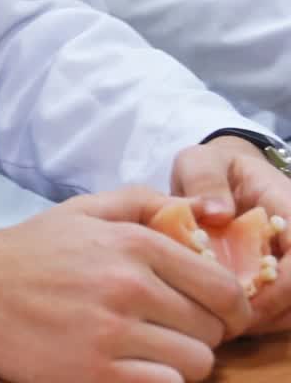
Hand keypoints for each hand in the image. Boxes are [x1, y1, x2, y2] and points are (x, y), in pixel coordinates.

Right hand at [0, 186, 250, 382]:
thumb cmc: (32, 251)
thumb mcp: (83, 209)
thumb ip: (141, 201)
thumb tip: (194, 212)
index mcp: (130, 244)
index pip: (221, 286)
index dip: (230, 304)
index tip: (220, 312)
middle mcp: (127, 287)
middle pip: (211, 328)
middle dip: (199, 329)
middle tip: (172, 325)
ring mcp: (113, 334)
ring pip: (196, 363)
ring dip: (180, 359)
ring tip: (150, 346)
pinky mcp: (98, 375)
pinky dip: (158, 380)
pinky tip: (134, 365)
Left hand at [172, 136, 290, 334]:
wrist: (223, 172)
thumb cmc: (213, 166)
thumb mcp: (201, 162)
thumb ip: (205, 180)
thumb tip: (218, 214)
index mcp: (290, 208)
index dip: (279, 288)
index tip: (241, 300)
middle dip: (270, 311)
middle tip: (228, 319)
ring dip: (266, 319)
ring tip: (225, 321)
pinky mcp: (283, 275)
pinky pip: (283, 307)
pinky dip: (261, 317)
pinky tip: (230, 315)